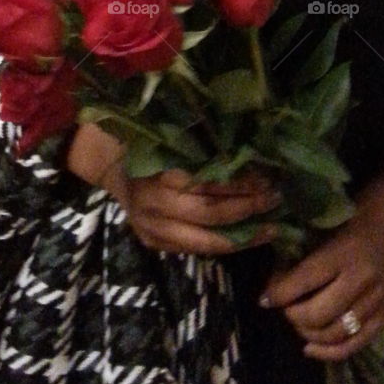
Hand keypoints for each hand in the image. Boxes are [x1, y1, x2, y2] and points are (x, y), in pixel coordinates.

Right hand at [66, 123, 280, 254]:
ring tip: (272, 227)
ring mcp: (152, 228)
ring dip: (243, 236)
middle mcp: (153, 203)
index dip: (240, 183)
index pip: (207, 183)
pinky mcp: (154, 243)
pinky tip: (248, 238)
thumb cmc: (145, 140)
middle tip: (276, 199)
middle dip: (247, 209)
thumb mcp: (167, 133)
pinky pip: (195, 250)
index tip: (267, 176)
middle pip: (209, 213)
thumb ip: (199, 142)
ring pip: (205, 241)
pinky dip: (225, 246)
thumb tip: (249, 143)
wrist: (107, 165)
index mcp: (157, 171)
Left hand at [259, 220, 383, 359]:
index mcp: (345, 251)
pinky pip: (355, 344)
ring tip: (298, 323)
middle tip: (285, 309)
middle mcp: (365, 279)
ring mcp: (379, 300)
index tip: (264, 300)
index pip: (306, 280)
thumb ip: (300, 259)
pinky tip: (310, 347)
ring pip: (335, 334)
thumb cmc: (347, 222)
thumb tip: (273, 289)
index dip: (281, 294)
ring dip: (308, 334)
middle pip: (319, 314)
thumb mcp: (322, 230)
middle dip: (294, 316)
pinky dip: (329, 352)